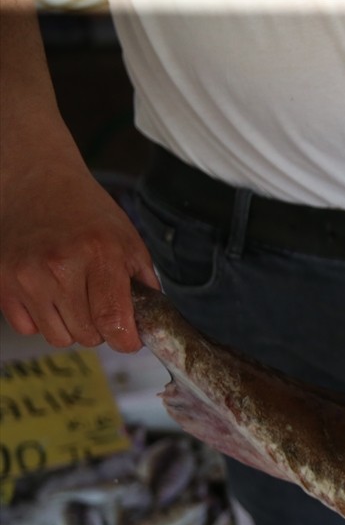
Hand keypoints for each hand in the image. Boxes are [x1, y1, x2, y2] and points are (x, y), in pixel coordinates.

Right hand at [0, 159, 158, 353]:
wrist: (37, 183)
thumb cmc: (88, 213)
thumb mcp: (129, 241)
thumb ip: (145, 285)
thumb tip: (150, 326)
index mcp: (100, 255)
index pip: (114, 323)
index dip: (126, 340)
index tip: (129, 338)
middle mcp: (60, 267)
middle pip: (87, 336)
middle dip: (101, 329)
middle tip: (100, 304)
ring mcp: (27, 276)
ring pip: (58, 338)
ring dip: (71, 326)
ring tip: (74, 298)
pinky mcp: (3, 283)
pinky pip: (29, 328)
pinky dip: (42, 319)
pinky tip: (49, 293)